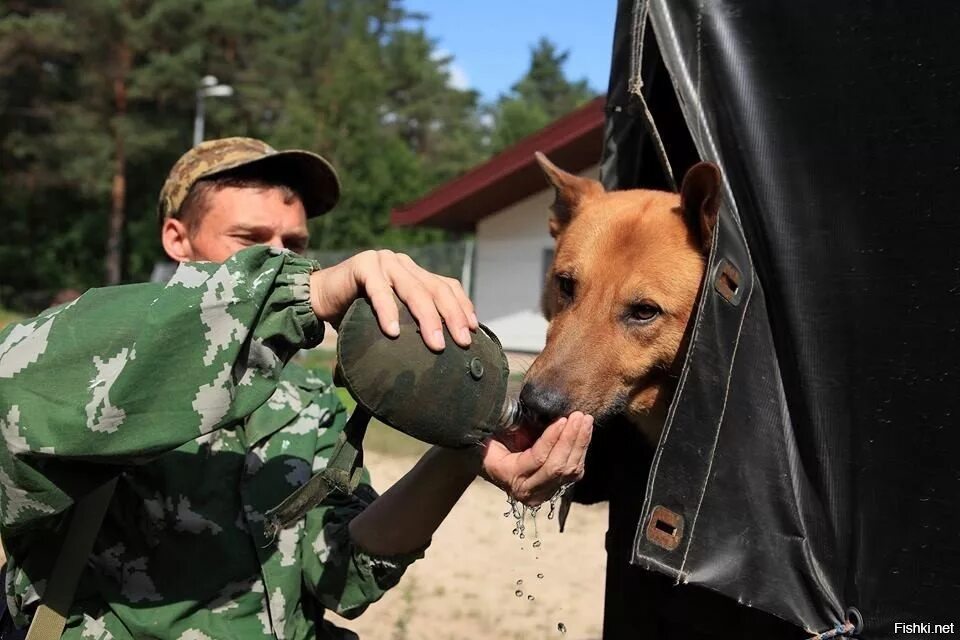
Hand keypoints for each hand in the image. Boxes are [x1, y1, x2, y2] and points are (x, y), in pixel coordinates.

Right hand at [309, 249, 477, 350]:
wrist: (319, 300)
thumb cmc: (356, 315)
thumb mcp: (391, 320)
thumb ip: (411, 327)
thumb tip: (439, 357)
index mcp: (414, 273)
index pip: (447, 286)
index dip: (462, 306)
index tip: (474, 330)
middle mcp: (403, 264)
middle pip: (436, 288)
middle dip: (452, 316)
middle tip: (461, 342)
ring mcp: (384, 261)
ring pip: (413, 289)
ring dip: (427, 318)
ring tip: (436, 344)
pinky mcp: (362, 265)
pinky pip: (379, 289)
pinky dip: (388, 311)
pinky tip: (393, 332)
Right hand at [480, 412, 593, 505]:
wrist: (491, 464)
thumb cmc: (491, 444)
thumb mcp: (495, 435)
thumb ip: (509, 428)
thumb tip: (534, 411)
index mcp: (509, 476)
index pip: (537, 459)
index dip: (551, 439)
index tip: (562, 419)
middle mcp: (528, 491)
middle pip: (557, 467)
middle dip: (571, 439)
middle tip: (579, 416)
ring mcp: (544, 493)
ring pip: (570, 471)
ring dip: (581, 443)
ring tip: (586, 421)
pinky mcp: (557, 489)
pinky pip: (575, 471)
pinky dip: (581, 451)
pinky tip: (585, 432)